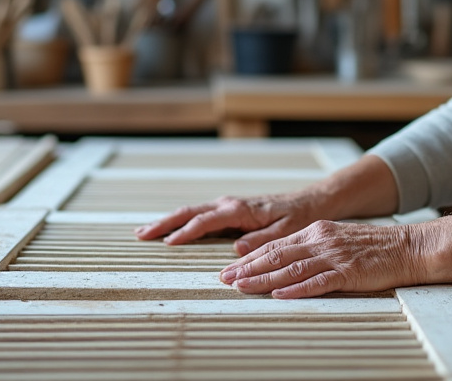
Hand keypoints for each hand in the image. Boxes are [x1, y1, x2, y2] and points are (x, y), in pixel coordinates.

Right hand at [134, 190, 327, 254]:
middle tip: (140, 235)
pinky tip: (171, 230)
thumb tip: (237, 250)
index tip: (167, 243)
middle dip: (164, 223)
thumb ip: (261, 240)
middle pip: (189, 212)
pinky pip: (200, 216)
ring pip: (191, 212)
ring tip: (145, 232)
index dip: (185, 232)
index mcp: (240, 209)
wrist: (311, 202)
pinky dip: (181, 222)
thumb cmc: (299, 217)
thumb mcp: (286, 231)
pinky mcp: (230, 212)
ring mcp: (228, 207)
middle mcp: (230, 205)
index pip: (205, 221)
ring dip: (168, 221)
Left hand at [219, 220, 429, 298]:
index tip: (231, 268)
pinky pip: (318, 281)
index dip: (250, 257)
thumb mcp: (336, 240)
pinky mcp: (348, 272)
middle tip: (225, 278)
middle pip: (276, 255)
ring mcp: (333, 256)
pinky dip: (296, 288)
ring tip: (242, 286)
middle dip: (248, 268)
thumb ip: (311, 249)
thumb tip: (285, 262)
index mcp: (316, 232)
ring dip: (263, 278)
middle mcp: (320, 241)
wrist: (407, 247)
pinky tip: (280, 294)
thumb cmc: (374, 247)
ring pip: (290, 268)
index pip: (275, 245)